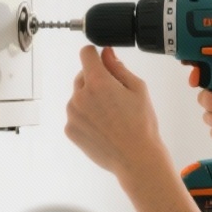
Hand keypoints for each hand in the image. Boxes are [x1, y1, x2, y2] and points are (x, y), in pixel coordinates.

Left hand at [65, 46, 166, 179]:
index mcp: (98, 81)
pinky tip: (103, 128)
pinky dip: (86, 118)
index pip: (86, 53)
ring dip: (89, 100)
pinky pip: (75, 116)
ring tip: (110, 117)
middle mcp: (80, 95)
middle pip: (82, 76)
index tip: (102, 62)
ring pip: (78, 97)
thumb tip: (106, 53)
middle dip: (96, 81)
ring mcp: (72, 114)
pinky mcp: (70, 129)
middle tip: (115, 99)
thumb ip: (118, 67)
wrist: (136, 158)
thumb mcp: (138, 89)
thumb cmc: (141, 125)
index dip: (95, 55)